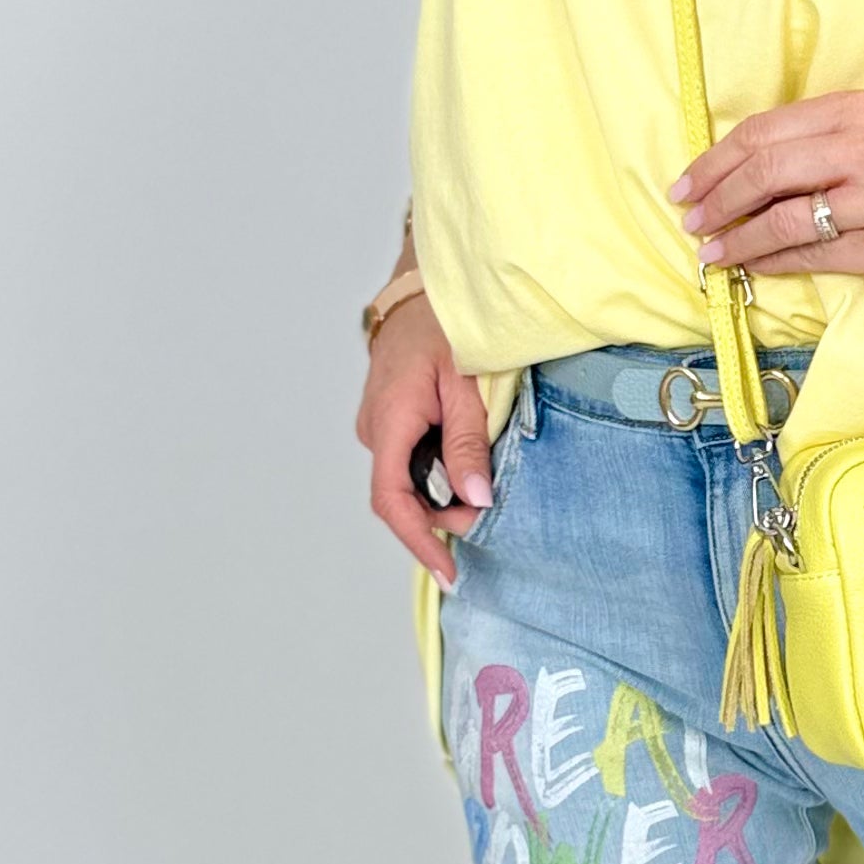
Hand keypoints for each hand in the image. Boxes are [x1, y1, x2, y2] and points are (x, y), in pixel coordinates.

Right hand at [355, 292, 494, 583]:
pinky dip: (439, 473)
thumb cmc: (447, 326)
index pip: (393, 500)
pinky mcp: (389, 423)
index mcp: (390, 420)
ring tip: (481, 478)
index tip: (448, 571)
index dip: (420, 541)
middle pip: (405, 497)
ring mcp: (379, 427)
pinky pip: (411, 463)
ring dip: (445, 492)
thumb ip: (469, 443)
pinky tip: (465, 464)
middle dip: (444, 517)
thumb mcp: (467, 384)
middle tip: (489, 513)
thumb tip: (474, 500)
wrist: (423, 291)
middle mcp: (375, 430)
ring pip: (410, 482)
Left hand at [672, 95, 863, 289]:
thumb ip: (822, 141)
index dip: (715, 159)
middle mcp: (863, 148)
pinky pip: (811, 255)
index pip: (764, 131)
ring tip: (710, 251)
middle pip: (763, 170)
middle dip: (714, 198)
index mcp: (856, 110)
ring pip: (780, 219)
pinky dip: (771, 262)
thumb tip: (749, 171)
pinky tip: (750, 266)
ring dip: (735, 238)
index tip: (688, 182)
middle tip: (689, 220)